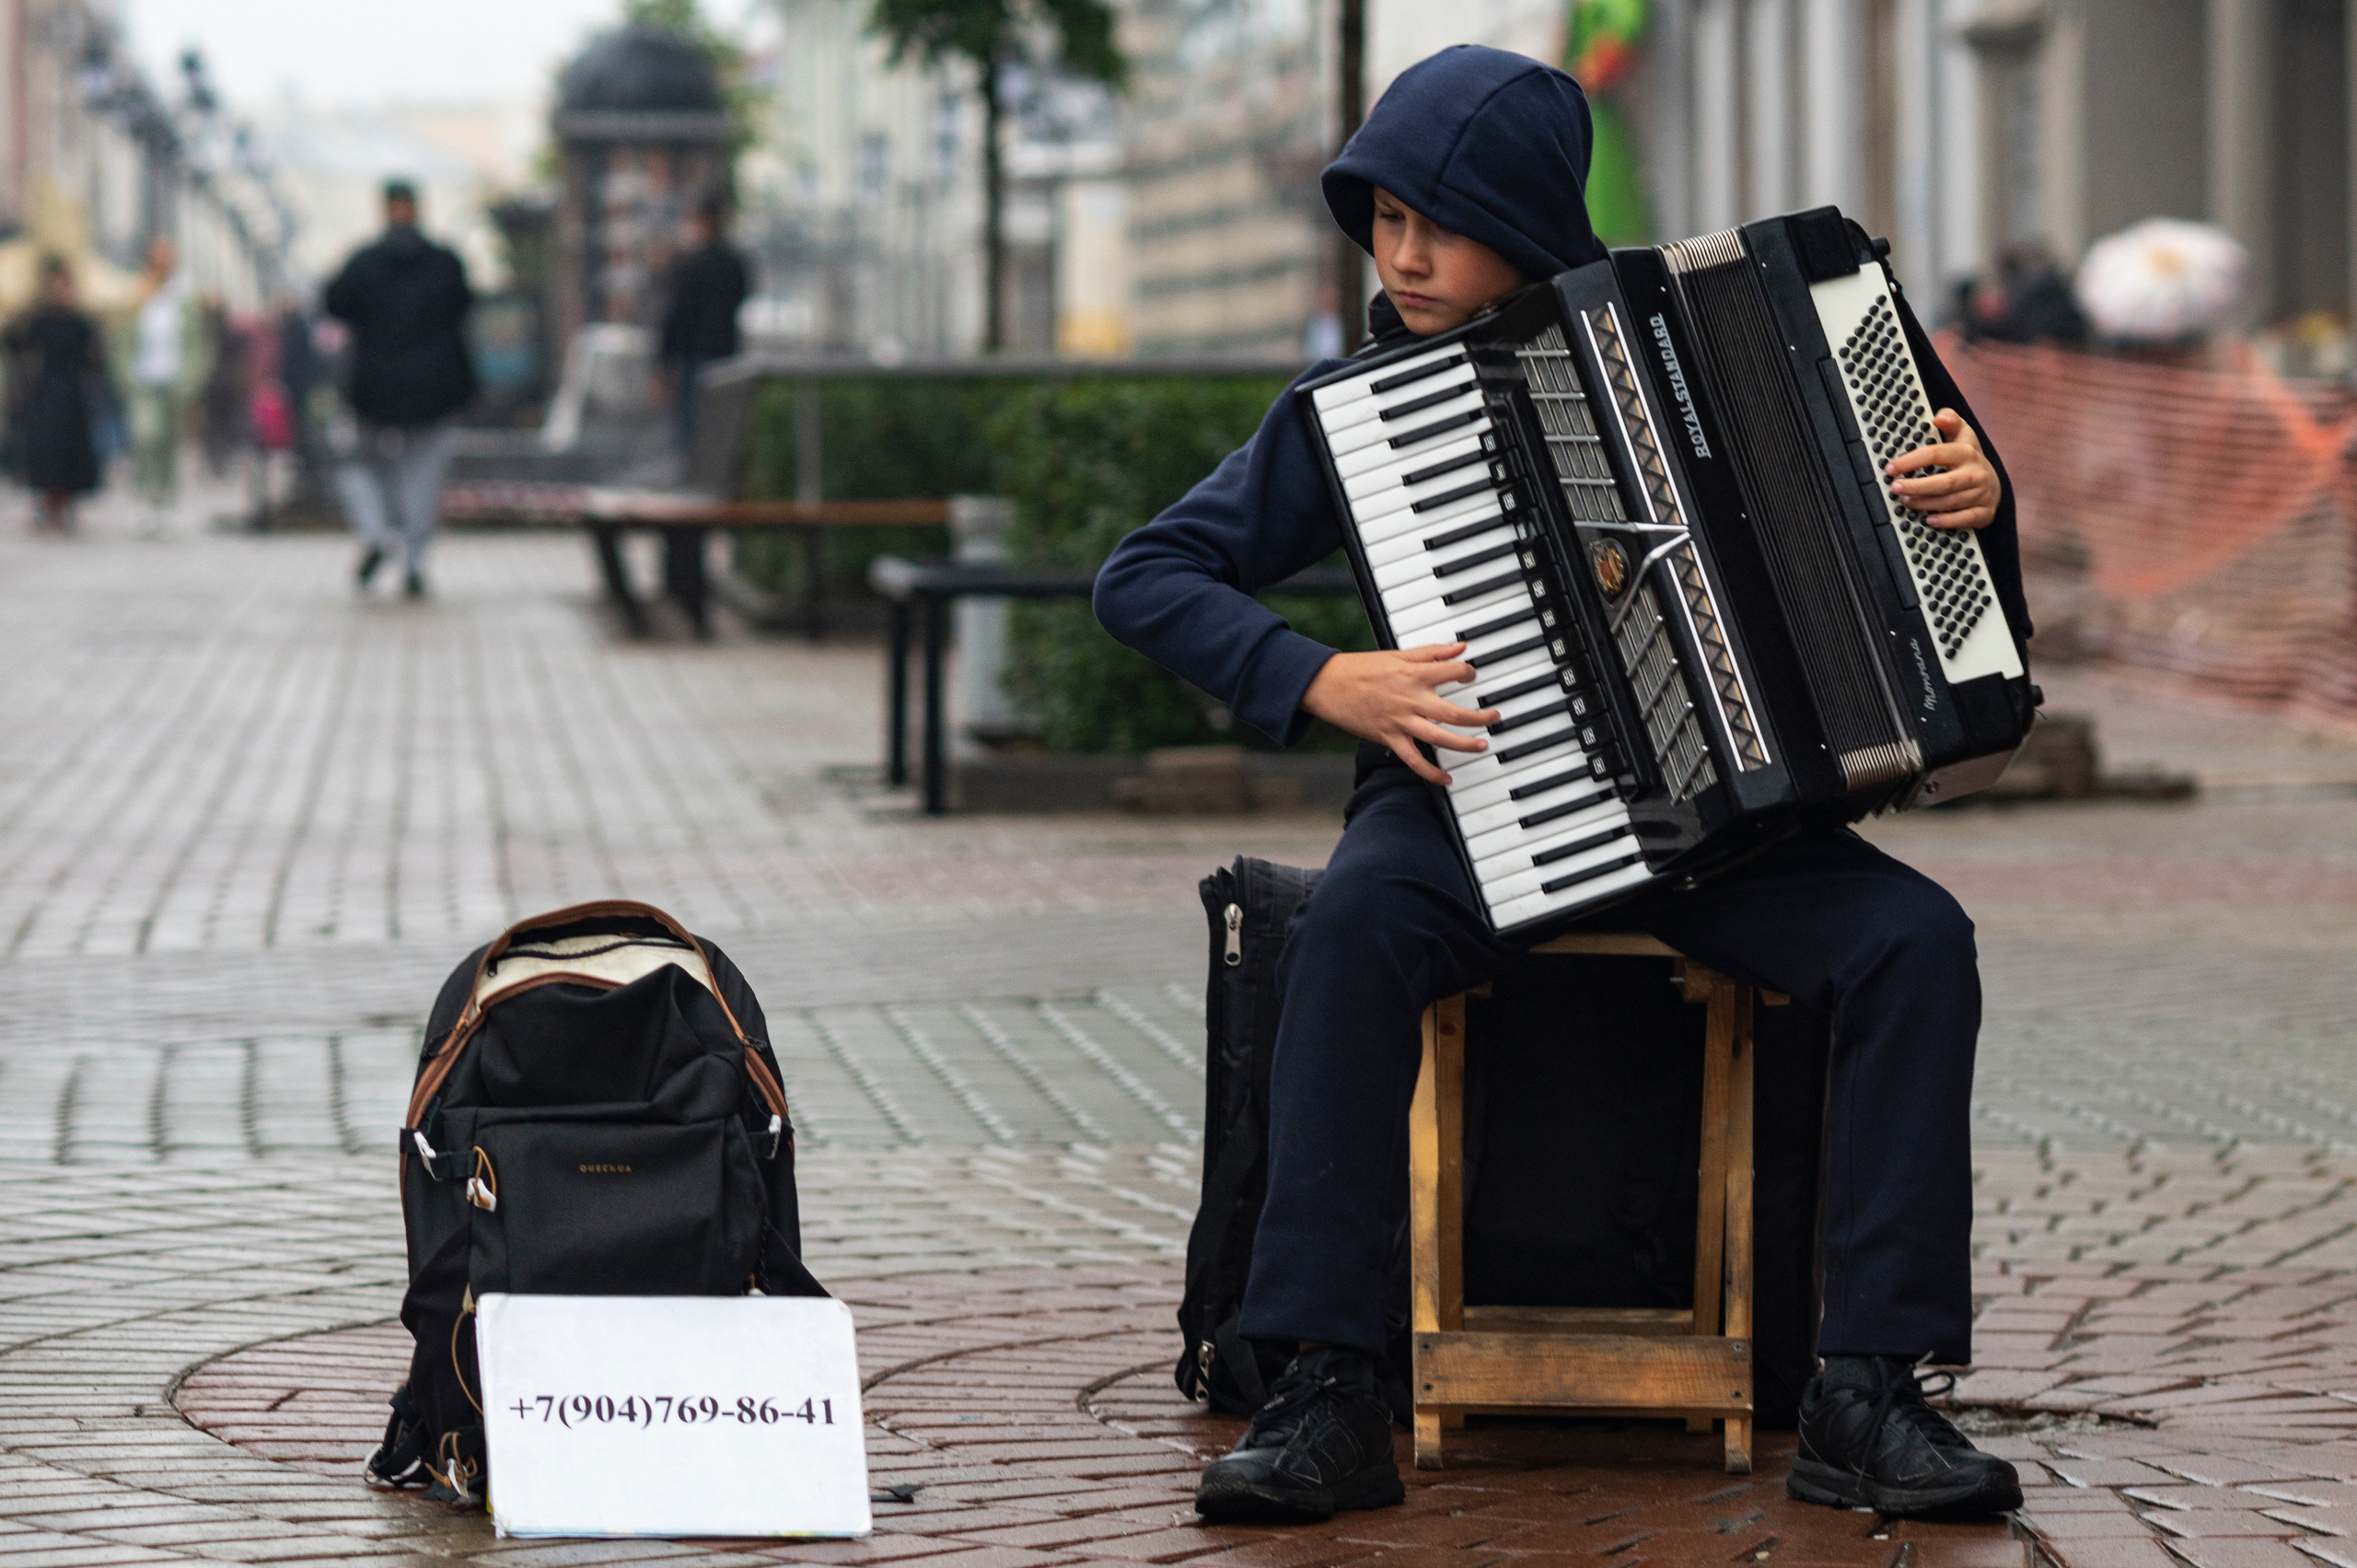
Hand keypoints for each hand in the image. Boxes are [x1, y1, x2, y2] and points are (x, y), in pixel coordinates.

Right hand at [1301, 644, 1500, 786]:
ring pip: (1440, 738)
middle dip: (1480, 718)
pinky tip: (1446, 779)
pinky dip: (1431, 773)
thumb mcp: (1398, 654)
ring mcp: (1401, 721)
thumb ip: (1432, 652)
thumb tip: (1460, 647)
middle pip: (1455, 713)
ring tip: (1482, 746)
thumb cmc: (1361, 668)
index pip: (1455, 673)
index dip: (1470, 673)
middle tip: (1495, 718)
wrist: (1327, 684)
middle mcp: (1411, 699)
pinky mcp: (1388, 737)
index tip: (1471, 676)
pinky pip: (1414, 760)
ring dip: (1465, 745)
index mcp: (1415, 674)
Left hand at [1887, 409, 2000, 530]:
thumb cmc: (1968, 458)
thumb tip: (1939, 416)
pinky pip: (1965, 519)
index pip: (1936, 454)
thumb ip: (1951, 421)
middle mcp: (1976, 473)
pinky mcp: (1984, 512)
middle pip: (1945, 482)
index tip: (1891, 467)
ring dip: (1925, 503)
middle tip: (1896, 488)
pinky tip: (1929, 520)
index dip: (1911, 461)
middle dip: (1917, 486)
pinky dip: (1946, 521)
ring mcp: (1981, 494)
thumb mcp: (1962, 435)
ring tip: (1905, 501)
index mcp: (1967, 452)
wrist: (1993, 483)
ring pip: (1951, 502)